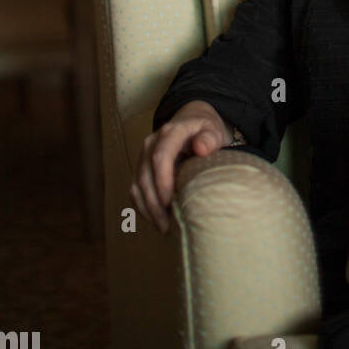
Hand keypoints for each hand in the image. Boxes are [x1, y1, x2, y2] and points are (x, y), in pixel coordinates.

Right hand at [131, 100, 230, 232]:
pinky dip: (143, 206)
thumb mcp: (213, 130)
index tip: (170, 202)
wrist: (192, 120)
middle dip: (154, 203)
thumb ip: (209, 138)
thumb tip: (201, 148)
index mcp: (170, 132)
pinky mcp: (140, 167)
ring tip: (164, 228)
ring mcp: (143, 156)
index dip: (162, 182)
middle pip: (146, 176)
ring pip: (138, 185)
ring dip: (148, 209)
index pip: (160, 158)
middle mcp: (151, 143)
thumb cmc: (205, 129)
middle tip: (168, 226)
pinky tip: (156, 220)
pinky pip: (135, 190)